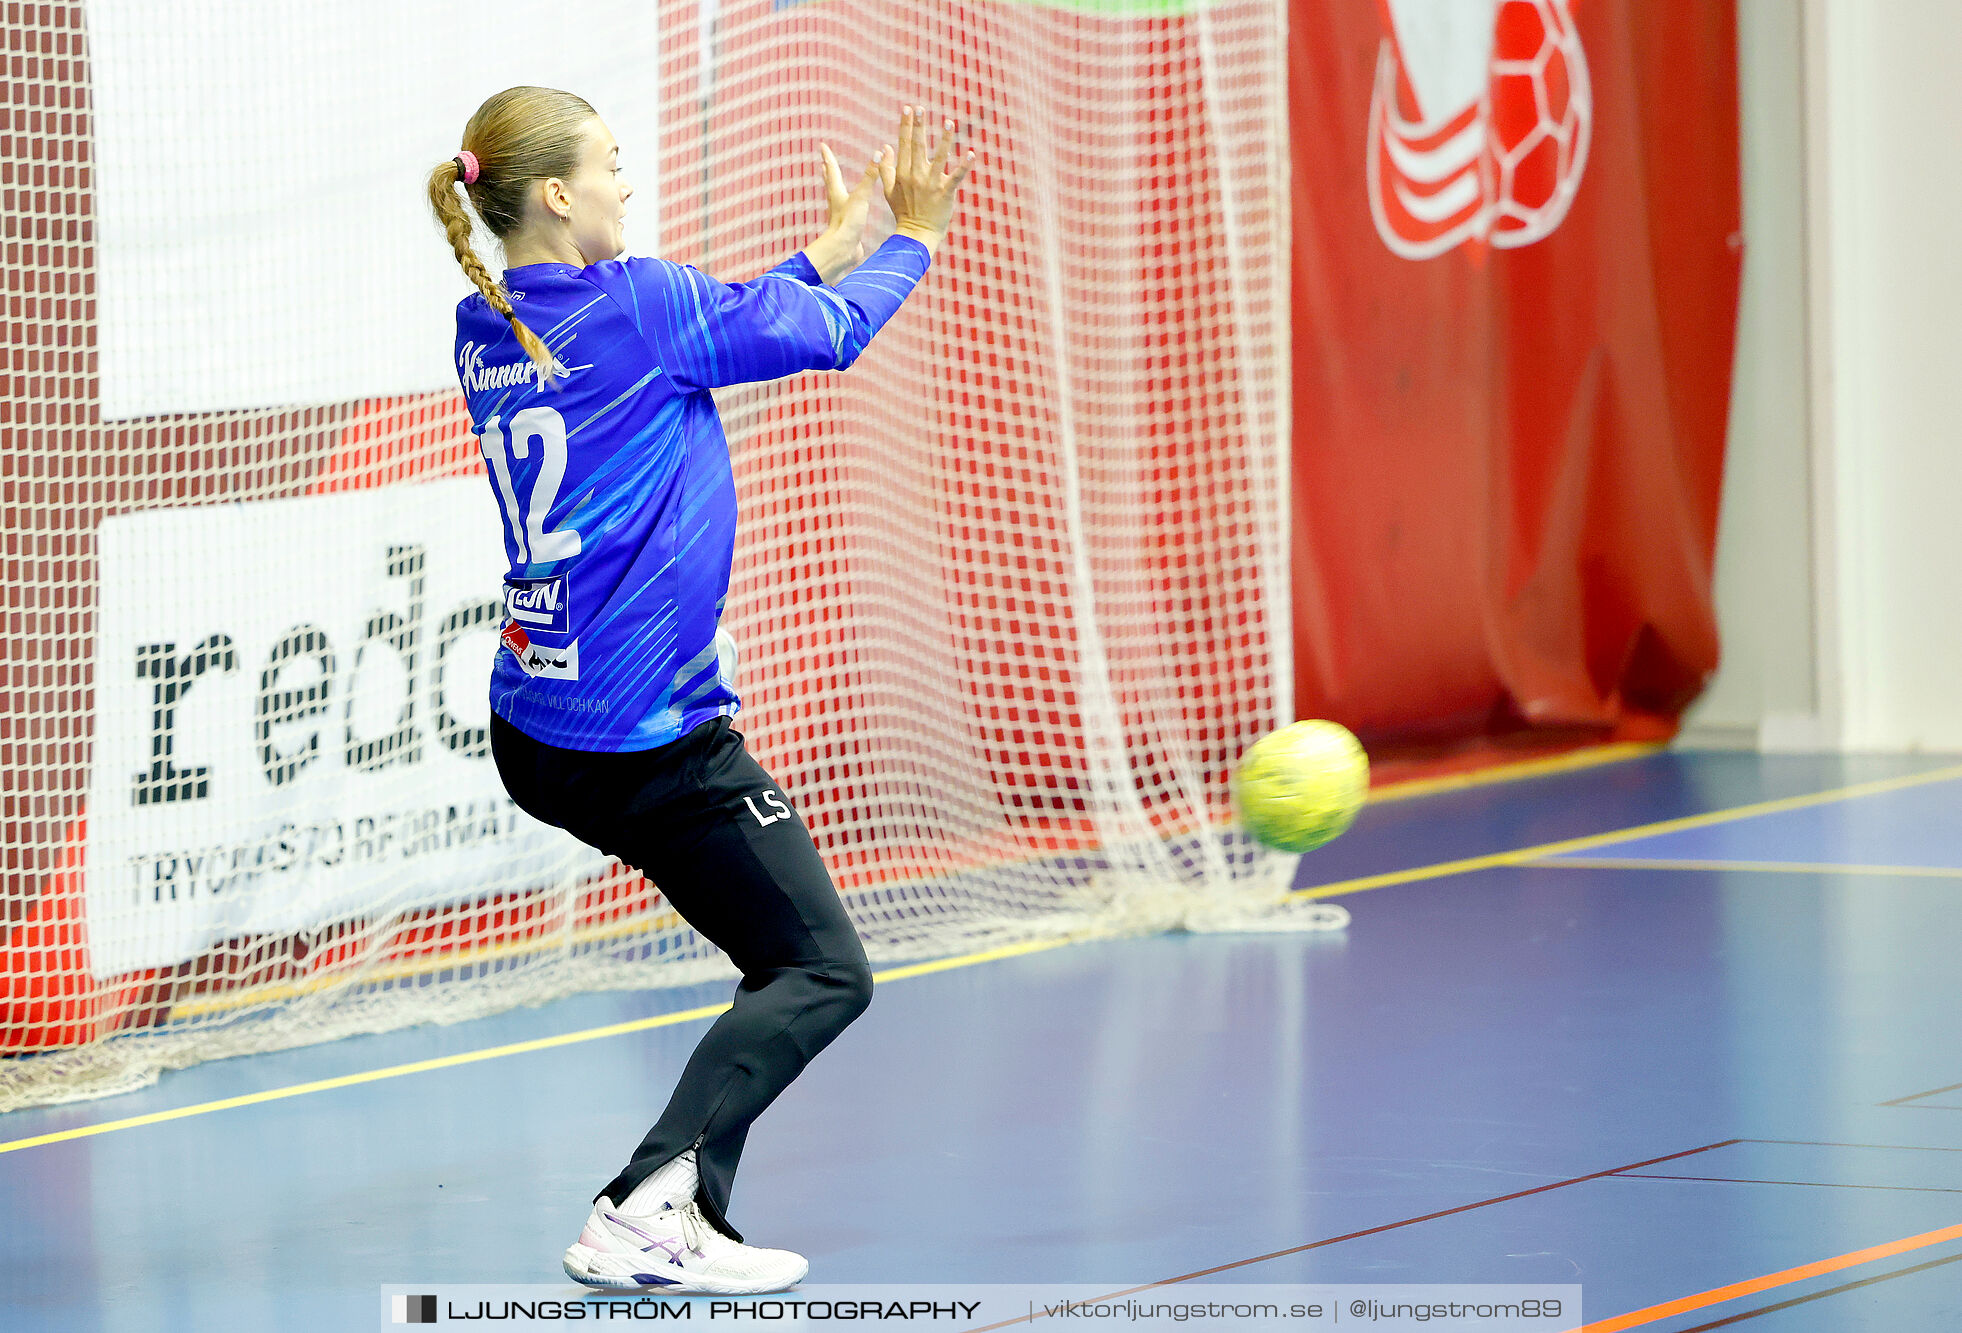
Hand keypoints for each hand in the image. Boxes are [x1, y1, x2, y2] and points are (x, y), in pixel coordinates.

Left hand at [804, 143, 884, 282]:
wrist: (842, 251)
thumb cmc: (848, 224)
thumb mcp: (861, 197)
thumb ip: (870, 176)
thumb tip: (879, 153)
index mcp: (837, 193)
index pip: (832, 170)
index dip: (828, 157)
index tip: (822, 145)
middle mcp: (836, 202)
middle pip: (830, 182)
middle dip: (829, 171)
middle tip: (824, 162)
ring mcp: (840, 215)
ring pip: (836, 196)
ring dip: (835, 187)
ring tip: (835, 182)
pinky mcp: (846, 227)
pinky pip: (845, 210)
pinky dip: (846, 204)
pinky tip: (849, 208)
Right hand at [878, 105, 975, 246]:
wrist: (916, 234)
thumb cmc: (903, 212)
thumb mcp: (888, 190)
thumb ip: (885, 168)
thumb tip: (885, 146)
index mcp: (903, 173)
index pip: (904, 145)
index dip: (906, 126)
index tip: (907, 109)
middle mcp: (916, 176)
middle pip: (918, 146)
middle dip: (919, 126)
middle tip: (920, 108)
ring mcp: (931, 184)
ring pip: (939, 157)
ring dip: (945, 139)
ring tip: (949, 122)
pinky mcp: (945, 193)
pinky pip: (956, 177)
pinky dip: (964, 166)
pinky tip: (971, 154)